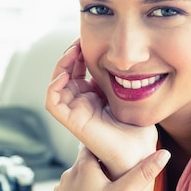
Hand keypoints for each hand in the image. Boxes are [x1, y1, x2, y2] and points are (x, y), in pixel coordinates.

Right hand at [45, 42, 157, 177]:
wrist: (138, 151)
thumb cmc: (138, 129)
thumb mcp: (127, 95)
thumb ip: (117, 79)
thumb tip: (112, 60)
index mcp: (93, 99)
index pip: (78, 72)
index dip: (79, 55)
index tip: (87, 40)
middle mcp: (81, 105)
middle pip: (65, 75)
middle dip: (70, 56)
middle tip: (79, 42)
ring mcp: (75, 113)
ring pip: (56, 85)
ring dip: (61, 66)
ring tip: (73, 52)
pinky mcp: (72, 121)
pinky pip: (52, 101)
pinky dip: (54, 85)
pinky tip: (65, 73)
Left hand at [46, 146, 169, 190]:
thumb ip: (143, 174)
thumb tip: (166, 154)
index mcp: (82, 166)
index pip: (95, 145)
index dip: (107, 146)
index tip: (117, 148)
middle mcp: (67, 175)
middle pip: (86, 163)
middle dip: (100, 165)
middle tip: (115, 172)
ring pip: (78, 180)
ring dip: (89, 183)